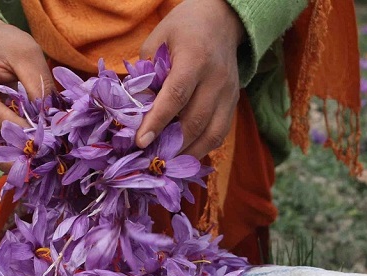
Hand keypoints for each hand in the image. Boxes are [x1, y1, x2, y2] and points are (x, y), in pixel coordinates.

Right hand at [0, 11, 53, 170]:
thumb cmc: (7, 46)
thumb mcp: (26, 52)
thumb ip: (37, 82)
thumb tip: (48, 118)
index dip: (13, 127)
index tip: (39, 139)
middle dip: (1, 158)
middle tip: (28, 171)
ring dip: (4, 162)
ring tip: (31, 172)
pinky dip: (6, 156)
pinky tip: (28, 163)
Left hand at [136, 0, 245, 159]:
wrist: (222, 19)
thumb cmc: (182, 30)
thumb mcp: (157, 41)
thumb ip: (145, 75)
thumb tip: (133, 111)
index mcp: (195, 58)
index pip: (176, 95)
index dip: (157, 122)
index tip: (140, 142)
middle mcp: (216, 78)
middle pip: (195, 121)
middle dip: (171, 145)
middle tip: (148, 160)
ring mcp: (229, 93)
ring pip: (211, 134)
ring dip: (187, 153)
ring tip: (165, 164)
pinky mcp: (233, 103)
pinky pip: (219, 134)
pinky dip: (201, 149)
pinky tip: (183, 156)